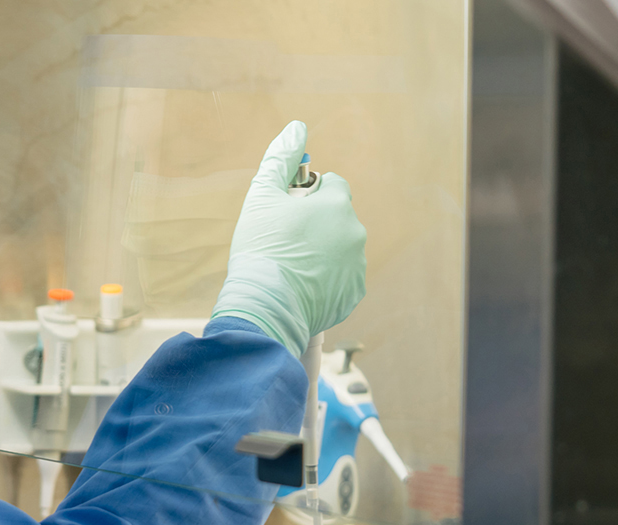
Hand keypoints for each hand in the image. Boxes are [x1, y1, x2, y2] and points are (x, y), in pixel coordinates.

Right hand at [212, 121, 367, 356]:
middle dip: (316, 225)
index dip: (308, 195)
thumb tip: (296, 127)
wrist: (264, 304)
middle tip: (284, 242)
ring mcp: (357, 266)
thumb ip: (280, 159)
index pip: (332, 184)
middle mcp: (355, 232)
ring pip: (340, 249)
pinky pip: (341, 279)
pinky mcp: (353, 294)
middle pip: (337, 218)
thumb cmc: (261, 247)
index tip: (289, 211)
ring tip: (291, 267)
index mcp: (337, 203)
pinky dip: (325, 280)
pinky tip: (301, 286)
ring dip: (322, 252)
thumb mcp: (262, 196)